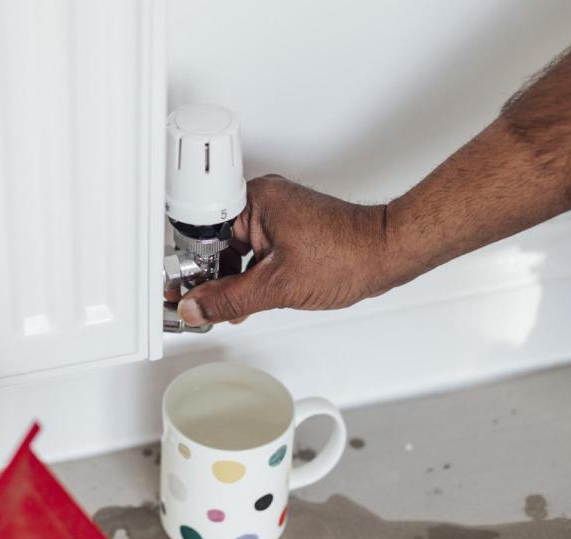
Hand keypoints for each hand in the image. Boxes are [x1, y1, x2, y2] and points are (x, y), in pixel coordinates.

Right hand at [176, 175, 392, 326]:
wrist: (388, 253)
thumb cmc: (347, 255)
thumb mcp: (276, 287)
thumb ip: (229, 300)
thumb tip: (197, 307)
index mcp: (254, 201)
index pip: (204, 234)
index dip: (191, 267)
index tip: (182, 291)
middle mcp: (263, 200)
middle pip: (217, 243)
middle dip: (210, 278)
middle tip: (200, 305)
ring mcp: (277, 212)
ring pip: (236, 250)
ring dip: (231, 279)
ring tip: (227, 306)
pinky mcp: (288, 226)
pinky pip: (255, 250)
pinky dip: (249, 274)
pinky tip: (249, 297)